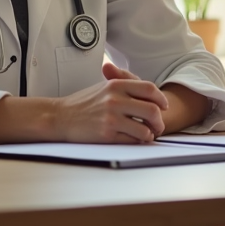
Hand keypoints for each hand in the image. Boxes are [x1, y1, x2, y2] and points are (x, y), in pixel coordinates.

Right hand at [54, 62, 168, 143]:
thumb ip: (127, 84)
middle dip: (159, 120)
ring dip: (150, 134)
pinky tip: (135, 139)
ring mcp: (111, 118)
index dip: (161, 99)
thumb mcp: (104, 86)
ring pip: (145, 129)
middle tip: (159, 125)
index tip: (163, 106)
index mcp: (116, 85)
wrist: (60, 117)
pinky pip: (132, 140)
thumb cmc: (84, 102)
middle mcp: (115, 100)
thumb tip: (151, 91)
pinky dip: (137, 141)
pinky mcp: (107, 134)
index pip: (149, 89)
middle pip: (152, 110)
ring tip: (147, 134)